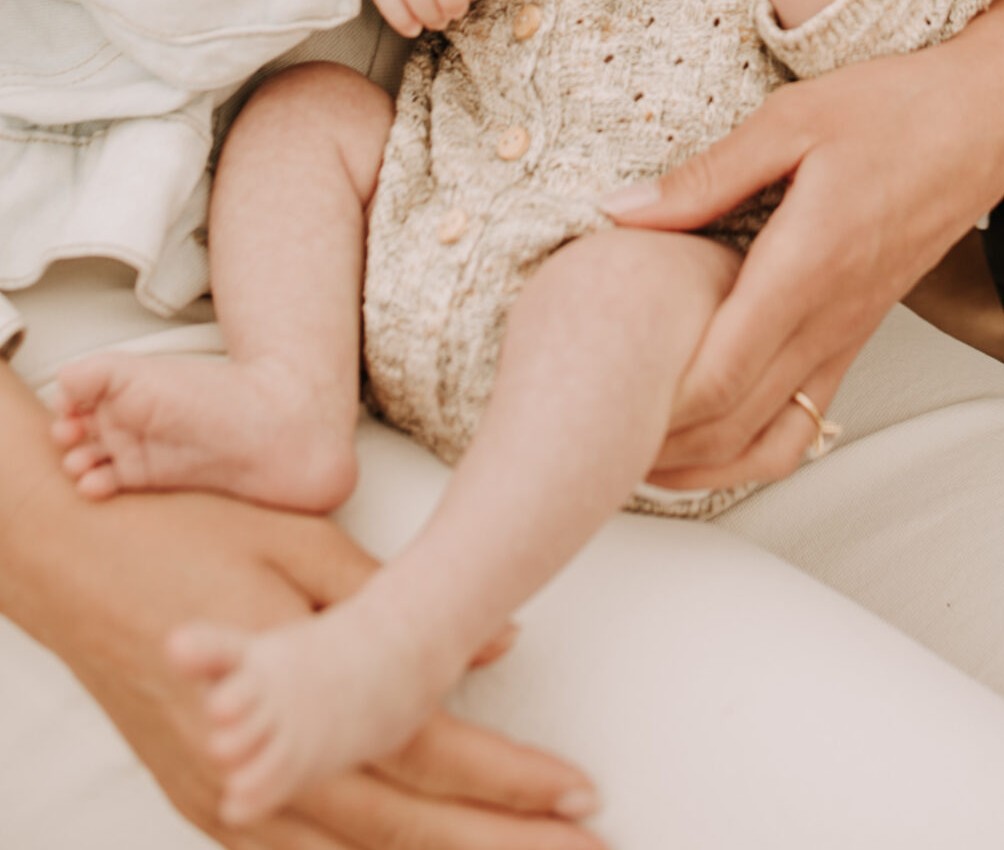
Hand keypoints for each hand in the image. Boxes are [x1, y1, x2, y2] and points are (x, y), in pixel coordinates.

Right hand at [1, 369, 599, 848]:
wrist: (70, 560)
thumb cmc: (185, 535)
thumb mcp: (300, 548)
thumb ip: (391, 604)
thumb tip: (502, 642)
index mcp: (301, 706)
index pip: (431, 759)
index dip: (512, 783)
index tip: (582, 795)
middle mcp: (264, 777)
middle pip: (407, 830)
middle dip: (500, 845)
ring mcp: (228, 802)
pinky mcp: (204, 801)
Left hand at [601, 0, 1003, 486]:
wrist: (981, 120)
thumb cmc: (892, 109)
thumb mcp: (792, 119)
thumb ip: (706, 175)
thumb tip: (621, 209)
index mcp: (809, 264)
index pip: (722, 371)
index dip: (655, 402)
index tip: (598, 396)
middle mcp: (830, 317)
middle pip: (734, 420)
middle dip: (659, 441)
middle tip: (590, 433)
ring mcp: (847, 335)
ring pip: (768, 437)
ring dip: (698, 458)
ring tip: (631, 449)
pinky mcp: (856, 336)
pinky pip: (803, 422)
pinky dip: (748, 448)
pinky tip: (704, 439)